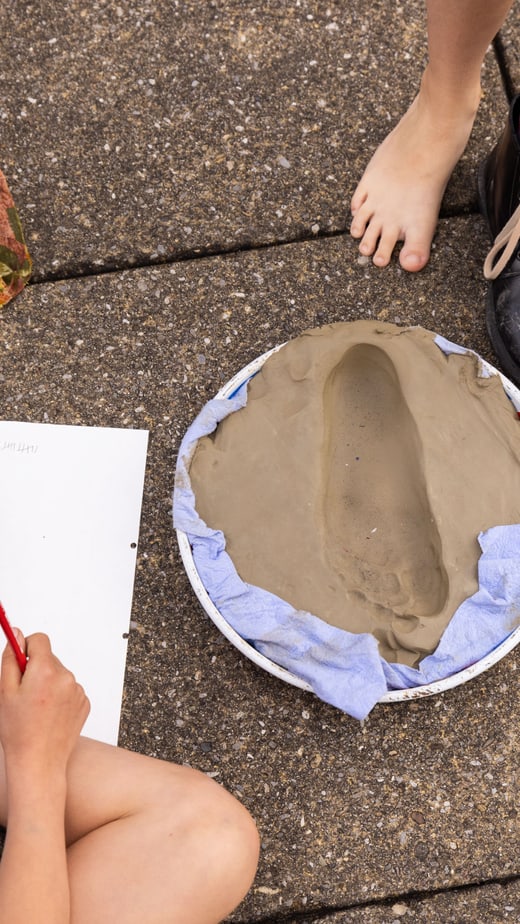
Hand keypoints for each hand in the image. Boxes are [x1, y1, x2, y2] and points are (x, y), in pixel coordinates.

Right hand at [0, 631, 89, 774]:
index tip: (20, 660)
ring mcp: (77, 690)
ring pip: (59, 675)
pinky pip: (69, 689)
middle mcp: (66, 677)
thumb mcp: (5, 691)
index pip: (40, 640)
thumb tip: (16, 634)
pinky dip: (59, 696)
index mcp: (46, 670)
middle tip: (24, 693)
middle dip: (36, 669)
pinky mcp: (84, 702)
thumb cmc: (19, 731)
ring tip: (37, 708)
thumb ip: (11, 659)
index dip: (26, 648)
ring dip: (48, 683)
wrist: (39, 763)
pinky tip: (49, 715)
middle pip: (49, 658)